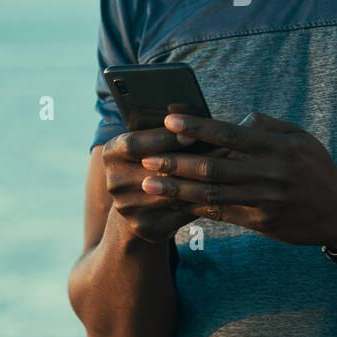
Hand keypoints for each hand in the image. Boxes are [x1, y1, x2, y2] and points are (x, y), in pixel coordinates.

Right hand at [101, 126, 223, 243]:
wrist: (142, 203)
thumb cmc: (157, 158)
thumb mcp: (153, 139)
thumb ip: (166, 126)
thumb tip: (184, 109)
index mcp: (111, 153)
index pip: (133, 145)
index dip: (162, 139)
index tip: (190, 133)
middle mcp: (114, 182)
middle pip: (153, 171)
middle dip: (187, 161)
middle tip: (217, 151)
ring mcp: (127, 208)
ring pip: (170, 194)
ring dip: (200, 182)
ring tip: (225, 169)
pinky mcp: (145, 227)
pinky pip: (179, 214)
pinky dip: (201, 202)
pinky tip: (221, 191)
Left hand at [139, 112, 336, 247]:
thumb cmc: (316, 167)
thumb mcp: (300, 137)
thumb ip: (267, 126)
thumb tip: (237, 119)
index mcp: (276, 147)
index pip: (230, 133)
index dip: (197, 127)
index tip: (169, 121)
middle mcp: (269, 174)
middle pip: (214, 167)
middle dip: (176, 162)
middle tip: (146, 157)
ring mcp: (264, 201)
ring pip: (212, 194)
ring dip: (177, 189)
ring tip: (149, 184)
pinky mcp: (261, 223)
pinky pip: (222, 214)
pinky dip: (196, 208)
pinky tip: (174, 203)